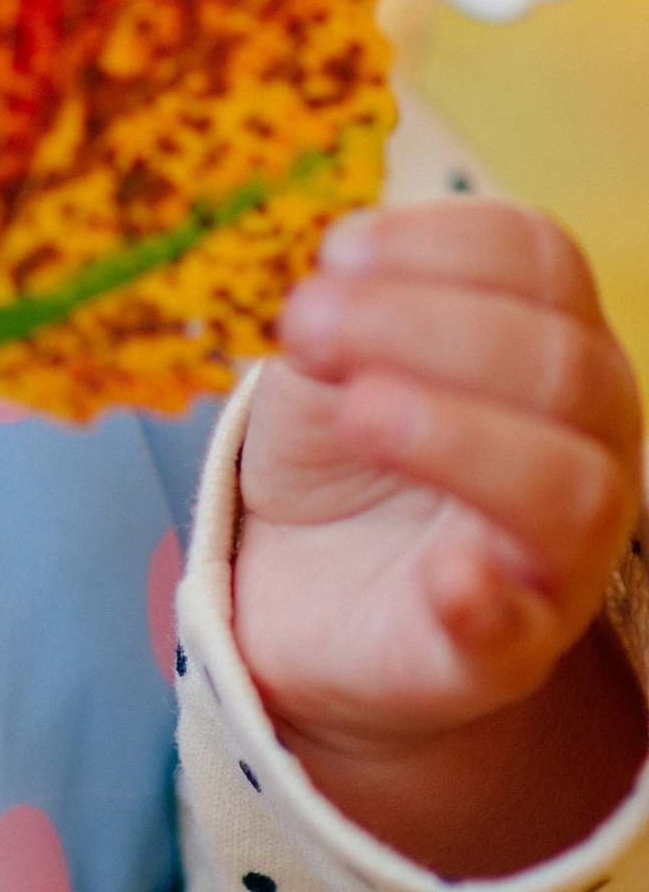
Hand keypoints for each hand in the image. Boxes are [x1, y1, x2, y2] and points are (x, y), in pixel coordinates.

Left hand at [236, 201, 644, 875]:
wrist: (308, 586)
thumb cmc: (343, 447)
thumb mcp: (331, 356)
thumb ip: (343, 311)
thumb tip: (335, 290)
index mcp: (549, 340)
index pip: (543, 262)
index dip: (440, 243)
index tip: (334, 255)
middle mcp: (585, 439)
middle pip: (559, 364)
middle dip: (421, 326)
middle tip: (306, 326)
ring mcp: (560, 551)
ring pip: (571, 487)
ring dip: (457, 435)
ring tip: (358, 413)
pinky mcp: (505, 647)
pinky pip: (520, 627)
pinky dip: (486, 598)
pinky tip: (443, 575)